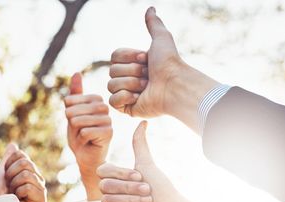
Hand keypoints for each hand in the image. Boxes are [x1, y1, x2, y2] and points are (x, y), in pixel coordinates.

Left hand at [4, 148, 45, 201]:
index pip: (21, 155)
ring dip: (14, 184)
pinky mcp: (41, 200)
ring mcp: (41, 189)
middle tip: (9, 187)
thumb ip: (7, 160)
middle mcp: (38, 179)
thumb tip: (13, 145)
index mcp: (29, 172)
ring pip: (26, 173)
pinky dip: (18, 192)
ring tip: (13, 195)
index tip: (4, 177)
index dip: (8, 164)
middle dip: (11, 174)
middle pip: (25, 162)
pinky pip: (28, 185)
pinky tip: (18, 201)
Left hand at [64, 72, 112, 200]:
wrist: (87, 158)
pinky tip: (89, 143)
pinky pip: (85, 132)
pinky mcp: (109, 133)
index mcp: (96, 100)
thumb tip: (76, 72)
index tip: (75, 122)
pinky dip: (82, 140)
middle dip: (71, 124)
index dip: (67, 113)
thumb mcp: (73, 114)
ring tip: (83, 137)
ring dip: (76, 132)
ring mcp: (108, 120)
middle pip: (74, 110)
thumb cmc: (80, 136)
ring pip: (78, 121)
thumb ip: (74, 94)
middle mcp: (104, 108)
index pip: (70, 100)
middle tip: (79, 132)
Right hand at [97, 121, 178, 201]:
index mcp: (116, 179)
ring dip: (131, 199)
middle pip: (104, 185)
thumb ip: (139, 144)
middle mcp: (111, 193)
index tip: (140, 176)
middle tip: (148, 191)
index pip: (103, 170)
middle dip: (128, 187)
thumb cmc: (161, 189)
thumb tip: (142, 122)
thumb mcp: (146, 164)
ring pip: (106, 199)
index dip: (121, 173)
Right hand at [108, 7, 217, 131]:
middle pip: (111, 71)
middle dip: (131, 72)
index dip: (128, 57)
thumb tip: (151, 8)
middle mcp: (128, 78)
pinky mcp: (126, 108)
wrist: (174, 85)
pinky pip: (113, 101)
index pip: (114, 57)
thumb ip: (154, 24)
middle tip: (148, 76)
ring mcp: (126, 94)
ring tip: (146, 87)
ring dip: (131, 84)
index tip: (145, 59)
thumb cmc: (168, 63)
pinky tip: (139, 98)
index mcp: (133, 63)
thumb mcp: (161, 38)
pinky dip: (125, 97)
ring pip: (111, 85)